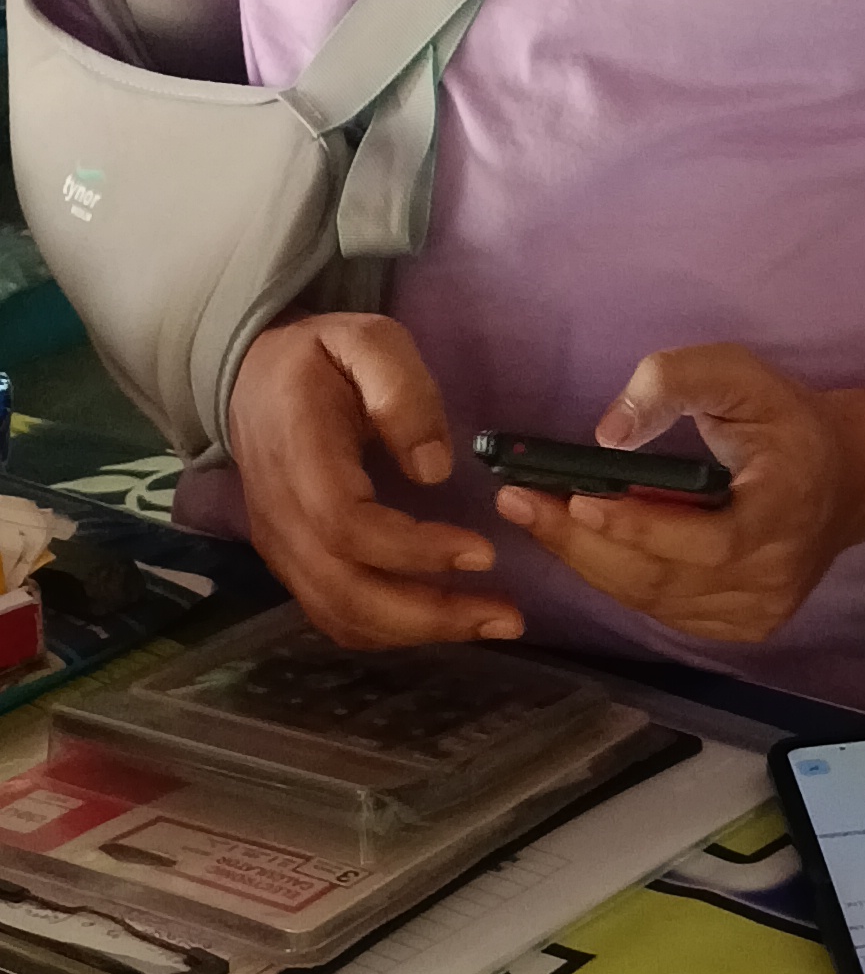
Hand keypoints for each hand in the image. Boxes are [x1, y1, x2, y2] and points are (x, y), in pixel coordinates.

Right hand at [227, 317, 522, 651]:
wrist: (252, 382)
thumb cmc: (320, 359)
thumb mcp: (367, 340)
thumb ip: (401, 391)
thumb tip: (434, 469)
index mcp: (298, 452)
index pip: (344, 524)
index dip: (411, 551)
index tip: (483, 552)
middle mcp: (279, 513)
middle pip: (343, 591)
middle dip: (427, 615)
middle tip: (504, 616)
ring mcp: (280, 546)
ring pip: (339, 615)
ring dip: (417, 632)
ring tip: (490, 623)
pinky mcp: (291, 566)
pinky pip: (335, 616)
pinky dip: (392, 632)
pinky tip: (445, 620)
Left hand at [493, 347, 864, 648]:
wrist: (850, 479)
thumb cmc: (788, 421)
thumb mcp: (740, 374)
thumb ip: (673, 382)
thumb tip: (608, 435)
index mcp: (786, 510)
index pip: (708, 540)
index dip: (639, 526)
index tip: (575, 498)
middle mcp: (776, 574)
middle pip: (664, 578)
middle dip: (581, 542)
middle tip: (519, 503)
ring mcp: (761, 610)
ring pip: (654, 599)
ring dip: (588, 559)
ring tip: (536, 516)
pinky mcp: (746, 626)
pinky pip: (664, 611)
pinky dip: (617, 578)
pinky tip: (586, 542)